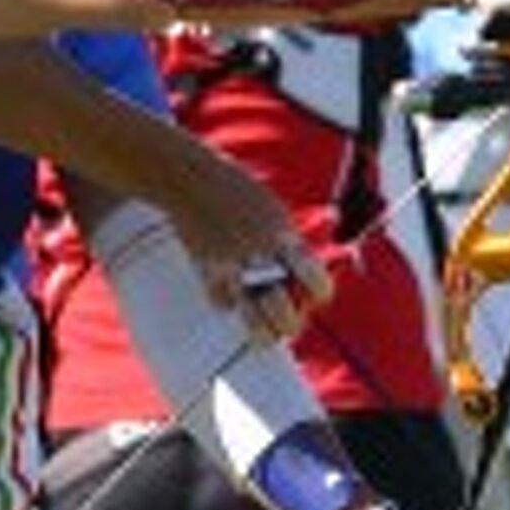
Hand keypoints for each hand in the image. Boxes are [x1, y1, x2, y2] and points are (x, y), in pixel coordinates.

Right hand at [153, 136, 330, 337]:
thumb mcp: (273, 211)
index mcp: (286, 239)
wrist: (191, 178)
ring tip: (262, 330)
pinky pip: (222, 304)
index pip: (318, 284)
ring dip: (262, 331)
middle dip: (290, 323)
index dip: (318, 294)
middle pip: (288, 315)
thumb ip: (287, 244)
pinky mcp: (207, 271)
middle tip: (285, 318)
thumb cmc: (236, 192)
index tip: (310, 292)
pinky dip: (225, 302)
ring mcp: (234, 267)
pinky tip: (226, 291)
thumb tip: (299, 279)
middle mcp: (264, 257)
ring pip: (255, 323)